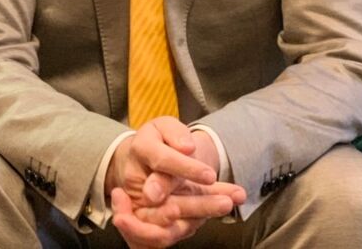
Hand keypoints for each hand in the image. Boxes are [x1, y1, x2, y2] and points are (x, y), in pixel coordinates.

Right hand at [107, 118, 244, 246]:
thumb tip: (187, 148)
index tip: (210, 175)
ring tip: (224, 206)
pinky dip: (187, 226)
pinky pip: (162, 235)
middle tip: (225, 202)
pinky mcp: (142, 224)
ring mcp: (137, 205)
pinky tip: (207, 217)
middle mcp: (135, 181)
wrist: (136, 163)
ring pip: (164, 224)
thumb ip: (176, 133)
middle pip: (165, 200)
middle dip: (197, 205)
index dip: (186, 168)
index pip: (162, 160)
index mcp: (141, 150)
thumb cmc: (156, 143)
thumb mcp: (165, 127)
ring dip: (196, 218)